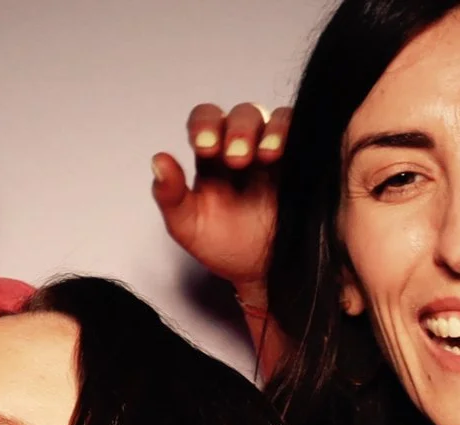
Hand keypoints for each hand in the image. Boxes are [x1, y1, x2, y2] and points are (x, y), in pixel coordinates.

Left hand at [152, 101, 288, 298]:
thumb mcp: (189, 227)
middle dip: (237, 130)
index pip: (206, 121)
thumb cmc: (226, 248)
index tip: (205, 147)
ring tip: (265, 156)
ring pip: (272, 117)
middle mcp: (244, 147)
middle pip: (241, 115)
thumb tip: (158, 160)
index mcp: (212, 157)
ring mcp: (275, 152)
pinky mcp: (301, 161)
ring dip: (267, 130)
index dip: (204, 125)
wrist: (264, 274)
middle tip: (237, 159)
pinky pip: (301, 131)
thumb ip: (170, 196)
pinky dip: (292, 132)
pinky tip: (284, 152)